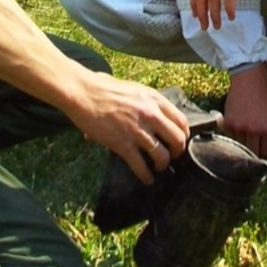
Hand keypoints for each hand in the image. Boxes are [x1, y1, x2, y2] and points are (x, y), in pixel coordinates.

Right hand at [66, 72, 191, 183]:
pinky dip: (146, 175)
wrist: (83, 93)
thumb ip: (143, 101)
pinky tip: (147, 179)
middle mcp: (151, 115)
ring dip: (162, 165)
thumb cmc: (102, 87)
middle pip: (177, 140)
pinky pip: (141, 165)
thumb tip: (145, 112)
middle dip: (177, 152)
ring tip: (158, 168)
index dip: (183, 135)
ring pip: (162, 155)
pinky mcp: (123, 144)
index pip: (181, 121)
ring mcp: (138, 131)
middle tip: (172, 157)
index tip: (180, 141)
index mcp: (154, 99)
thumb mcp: (132, 88)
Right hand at [222, 68, 266, 160]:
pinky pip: (231, 139)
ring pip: (241, 148)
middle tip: (256, 150)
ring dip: (244, 146)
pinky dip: (235, 137)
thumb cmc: (266, 99)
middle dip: (256, 155)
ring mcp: (239, 128)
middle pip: (254, 155)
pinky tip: (240, 127)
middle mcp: (254, 130)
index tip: (266, 160)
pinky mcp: (228, 124)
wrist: (248, 81)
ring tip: (248, 135)